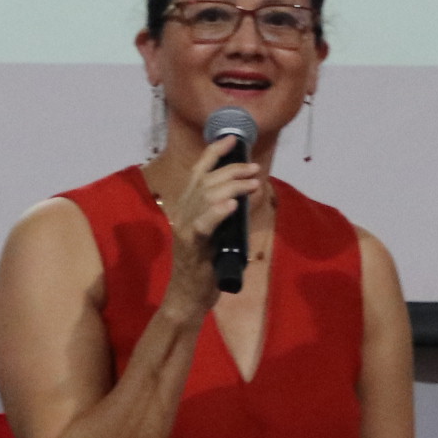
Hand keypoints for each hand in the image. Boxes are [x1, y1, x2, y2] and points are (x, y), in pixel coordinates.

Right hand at [160, 134, 267, 314]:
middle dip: (232, 170)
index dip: (214, 153)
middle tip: (254, 169)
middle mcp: (183, 212)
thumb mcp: (217, 234)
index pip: (199, 172)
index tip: (234, 140)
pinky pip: (202, 224)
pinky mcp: (191, 247)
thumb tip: (248, 194)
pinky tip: (232, 205)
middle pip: (206, 180)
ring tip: (252, 183)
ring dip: (232, 187)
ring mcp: (185, 228)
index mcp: (187, 206)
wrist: (187, 297)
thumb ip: (227, 214)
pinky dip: (217, 212)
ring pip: (206, 197)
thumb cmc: (205, 267)